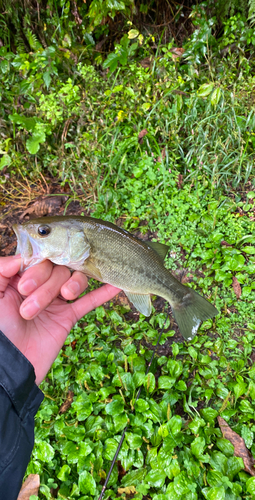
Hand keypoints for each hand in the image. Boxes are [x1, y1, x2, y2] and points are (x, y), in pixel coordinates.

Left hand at [0, 256, 119, 384]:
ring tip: (63, 298)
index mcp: (21, 278)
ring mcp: (56, 301)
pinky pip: (89, 302)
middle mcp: (40, 285)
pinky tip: (117, 284)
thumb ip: (2, 269)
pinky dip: (103, 292)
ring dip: (70, 286)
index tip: (24, 287)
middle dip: (45, 285)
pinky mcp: (67, 317)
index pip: (40, 259)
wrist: (9, 365)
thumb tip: (24, 255)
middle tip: (30, 307)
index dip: (37, 269)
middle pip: (57, 268)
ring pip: (73, 280)